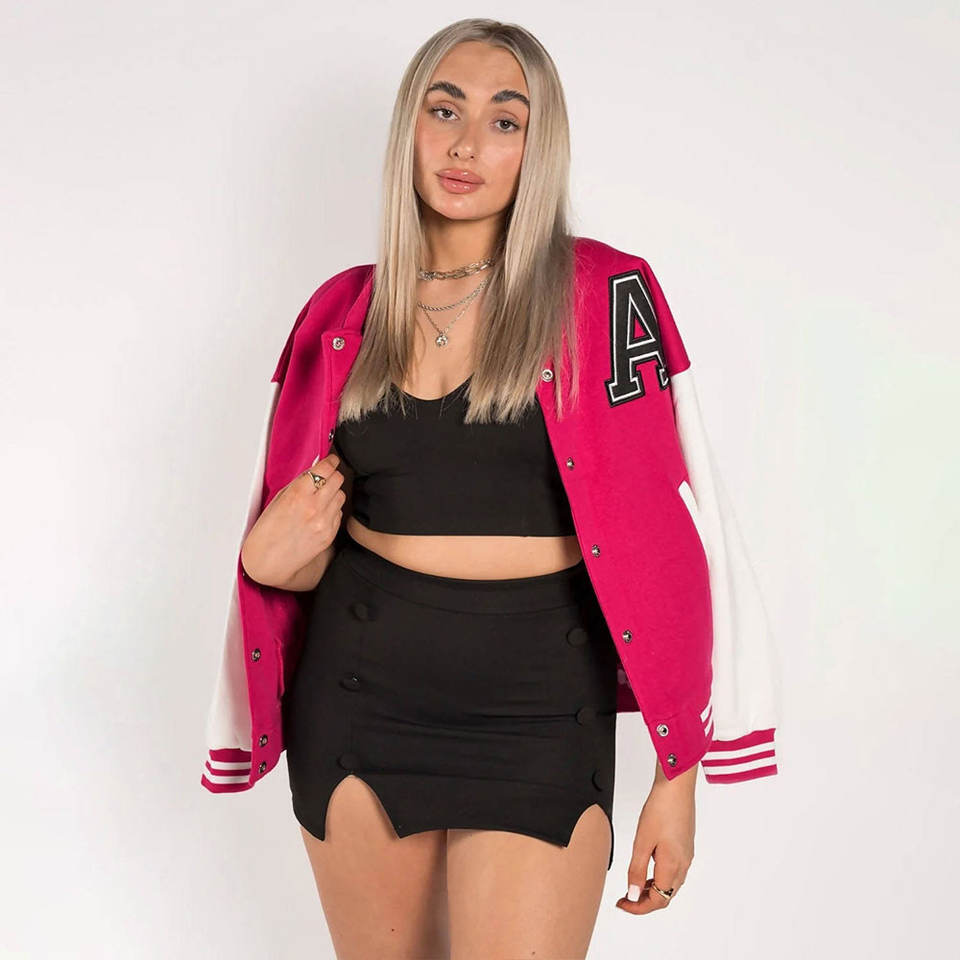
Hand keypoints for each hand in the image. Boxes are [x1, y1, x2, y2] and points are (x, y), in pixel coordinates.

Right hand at [240, 453, 345, 586]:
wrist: (269, 561)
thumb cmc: (267, 531)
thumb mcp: (277, 500)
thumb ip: (298, 485)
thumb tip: (313, 472)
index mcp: (298, 494)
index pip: (325, 468)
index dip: (330, 461)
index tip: (331, 460)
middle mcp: (315, 507)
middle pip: (338, 479)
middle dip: (333, 475)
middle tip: (326, 476)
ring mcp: (324, 522)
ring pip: (341, 495)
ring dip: (333, 493)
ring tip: (321, 498)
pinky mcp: (330, 534)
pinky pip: (339, 513)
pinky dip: (332, 510)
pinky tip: (320, 514)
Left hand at [616, 763, 695, 913]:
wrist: (676, 786)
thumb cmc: (661, 808)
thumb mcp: (642, 841)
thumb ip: (637, 870)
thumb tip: (632, 894)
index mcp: (673, 866)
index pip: (658, 901)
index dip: (638, 908)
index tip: (622, 904)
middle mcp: (684, 864)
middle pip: (665, 895)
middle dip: (644, 901)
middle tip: (624, 898)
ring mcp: (686, 855)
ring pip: (670, 884)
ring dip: (651, 889)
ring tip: (632, 884)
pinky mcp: (685, 846)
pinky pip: (673, 870)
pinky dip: (658, 876)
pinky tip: (646, 868)